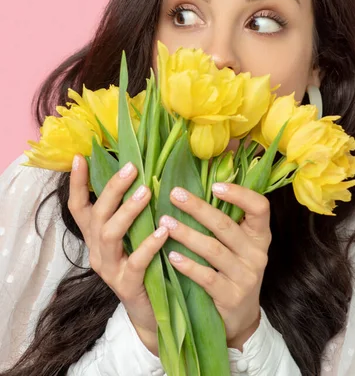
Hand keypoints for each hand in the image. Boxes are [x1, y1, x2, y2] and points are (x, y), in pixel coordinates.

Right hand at [68, 155, 168, 355]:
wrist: (149, 312)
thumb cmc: (142, 264)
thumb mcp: (131, 235)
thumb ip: (130, 210)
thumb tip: (143, 171)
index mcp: (95, 235)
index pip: (78, 206)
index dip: (77, 183)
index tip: (80, 157)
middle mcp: (97, 250)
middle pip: (96, 214)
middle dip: (113, 188)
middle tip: (132, 167)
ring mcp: (109, 268)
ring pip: (110, 234)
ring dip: (128, 211)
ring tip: (146, 192)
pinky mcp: (126, 286)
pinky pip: (135, 262)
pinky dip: (149, 245)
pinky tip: (163, 231)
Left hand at [158, 183, 270, 350]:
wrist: (240, 318)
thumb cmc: (233, 269)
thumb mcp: (239, 245)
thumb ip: (226, 220)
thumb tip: (198, 184)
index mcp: (259, 235)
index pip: (260, 207)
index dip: (240, 194)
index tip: (215, 185)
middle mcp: (256, 254)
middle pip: (226, 225)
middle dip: (198, 208)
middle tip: (174, 194)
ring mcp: (245, 277)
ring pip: (213, 250)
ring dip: (187, 234)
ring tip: (165, 222)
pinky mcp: (231, 297)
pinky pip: (207, 277)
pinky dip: (188, 265)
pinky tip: (171, 256)